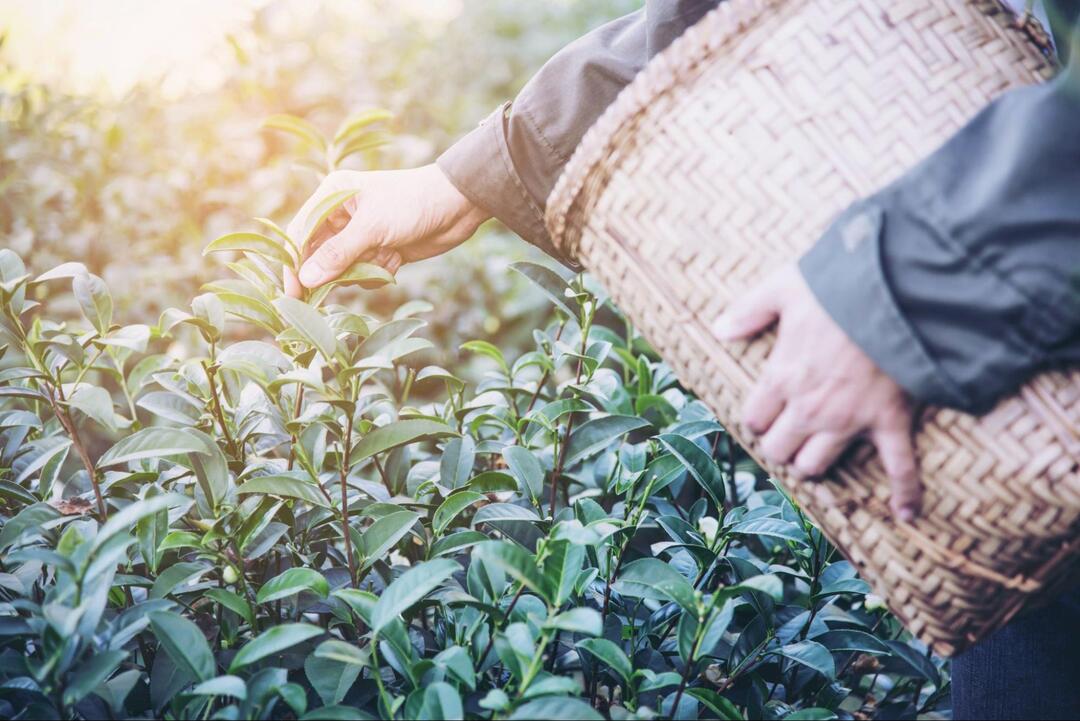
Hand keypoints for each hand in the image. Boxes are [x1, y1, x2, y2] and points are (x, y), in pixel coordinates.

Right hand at [284, 164, 491, 296]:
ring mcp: (361, 234)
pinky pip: (365, 273)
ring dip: (362, 270)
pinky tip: (397, 258)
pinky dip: (379, 272)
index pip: (300, 233)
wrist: (458, 206)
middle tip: (335, 289)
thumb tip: (307, 278)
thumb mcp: (372, 227)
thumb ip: (338, 254)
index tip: (293, 293)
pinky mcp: (379, 250)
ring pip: (344, 269)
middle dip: (333, 272)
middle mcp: (342, 215)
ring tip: (384, 255)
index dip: (293, 263)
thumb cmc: (412, 204)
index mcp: (332, 196)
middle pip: (319, 255)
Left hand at [716, 265, 920, 520]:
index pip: (754, 420)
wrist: (897, 292)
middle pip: (780, 450)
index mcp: (781, 377)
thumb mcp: (783, 287)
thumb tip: (719, 329)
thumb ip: (749, 310)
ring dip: (813, 463)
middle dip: (781, 444)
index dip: (757, 419)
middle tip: (789, 434)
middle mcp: (809, 407)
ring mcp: (849, 420)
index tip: (765, 413)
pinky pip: (899, 467)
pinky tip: (906, 513)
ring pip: (816, 465)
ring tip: (816, 455)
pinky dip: (906, 492)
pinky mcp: (889, 422)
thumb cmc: (839, 287)